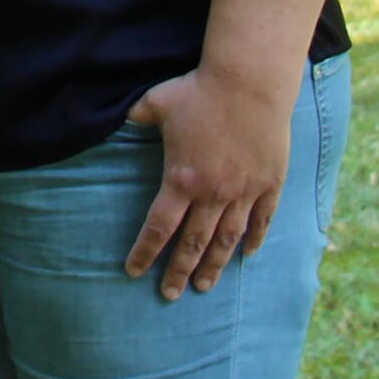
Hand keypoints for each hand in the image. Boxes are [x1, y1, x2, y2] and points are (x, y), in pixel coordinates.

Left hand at [123, 65, 294, 299]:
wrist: (249, 83)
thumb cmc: (198, 91)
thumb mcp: (154, 103)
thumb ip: (132, 117)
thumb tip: (108, 116)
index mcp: (181, 179)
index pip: (158, 227)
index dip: (145, 252)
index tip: (133, 271)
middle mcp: (213, 193)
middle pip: (193, 243)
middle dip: (178, 271)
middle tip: (169, 295)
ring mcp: (244, 191)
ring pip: (228, 240)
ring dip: (215, 266)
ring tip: (204, 286)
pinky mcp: (270, 183)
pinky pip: (261, 220)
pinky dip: (253, 240)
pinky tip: (247, 256)